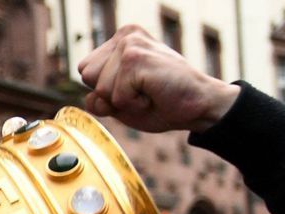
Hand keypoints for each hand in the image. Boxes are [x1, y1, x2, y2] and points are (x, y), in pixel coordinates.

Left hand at [77, 25, 239, 133]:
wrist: (199, 106)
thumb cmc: (162, 103)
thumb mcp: (122, 102)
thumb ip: (99, 98)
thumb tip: (88, 98)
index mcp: (120, 41)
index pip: (85, 71)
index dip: (104, 91)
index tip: (133, 89)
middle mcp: (125, 36)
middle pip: (87, 77)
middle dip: (110, 95)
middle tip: (142, 91)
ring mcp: (130, 45)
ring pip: (100, 89)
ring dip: (124, 101)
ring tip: (149, 92)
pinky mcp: (135, 59)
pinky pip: (116, 97)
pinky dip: (134, 105)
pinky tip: (154, 94)